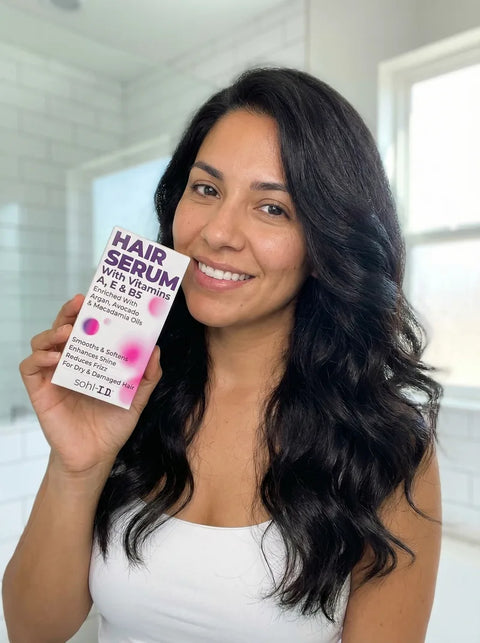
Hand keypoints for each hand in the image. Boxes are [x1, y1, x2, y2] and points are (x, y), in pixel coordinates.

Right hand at [19, 294, 161, 474]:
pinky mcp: (40, 391)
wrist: (95, 458)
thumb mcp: (136, 398)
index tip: (97, 298)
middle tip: (80, 303)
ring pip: (43, 342)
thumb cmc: (113, 426)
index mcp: (92, 360)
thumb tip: (155, 349)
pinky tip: (55, 357)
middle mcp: (70, 363)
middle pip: (63, 328)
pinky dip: (39, 357)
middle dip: (69, 312)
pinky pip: (30, 367)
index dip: (88, 312)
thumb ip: (147, 376)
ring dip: (52, 332)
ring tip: (68, 332)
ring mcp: (53, 376)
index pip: (86, 328)